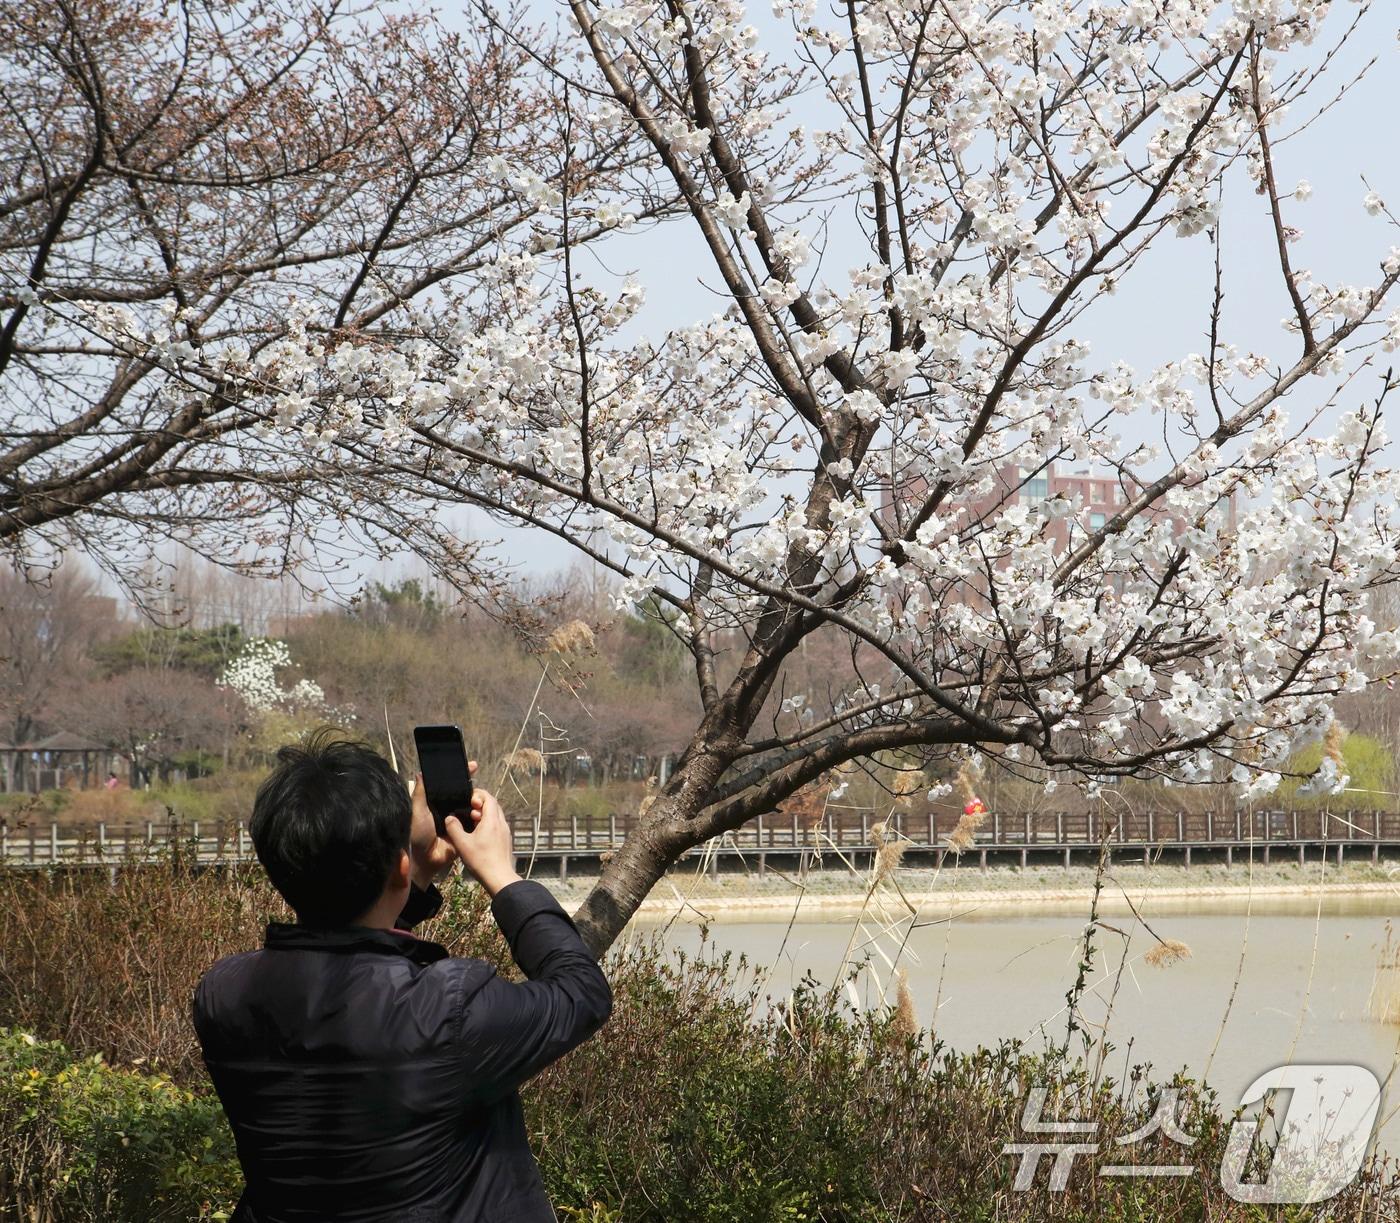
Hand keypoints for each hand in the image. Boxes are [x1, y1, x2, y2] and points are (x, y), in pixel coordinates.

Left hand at [408, 761, 476, 887]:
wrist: (423, 859)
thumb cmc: (416, 834)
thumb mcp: (417, 810)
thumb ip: (420, 792)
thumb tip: (421, 772)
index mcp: (437, 803)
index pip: (451, 786)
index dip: (461, 776)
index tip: (473, 766)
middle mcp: (449, 810)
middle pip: (465, 795)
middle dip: (474, 789)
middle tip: (477, 789)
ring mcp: (459, 821)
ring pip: (472, 807)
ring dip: (478, 802)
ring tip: (478, 801)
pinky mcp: (466, 833)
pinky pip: (476, 823)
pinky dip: (480, 817)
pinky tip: (483, 812)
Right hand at [443, 787, 519, 897]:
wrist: (499, 878)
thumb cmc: (481, 861)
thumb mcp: (462, 843)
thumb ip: (453, 828)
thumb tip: (450, 818)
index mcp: (492, 820)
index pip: (488, 797)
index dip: (478, 794)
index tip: (467, 799)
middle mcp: (502, 823)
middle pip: (493, 805)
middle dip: (479, 804)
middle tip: (467, 811)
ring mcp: (505, 832)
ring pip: (495, 815)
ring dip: (483, 814)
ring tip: (470, 823)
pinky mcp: (505, 840)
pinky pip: (497, 825)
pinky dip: (487, 824)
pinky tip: (477, 835)